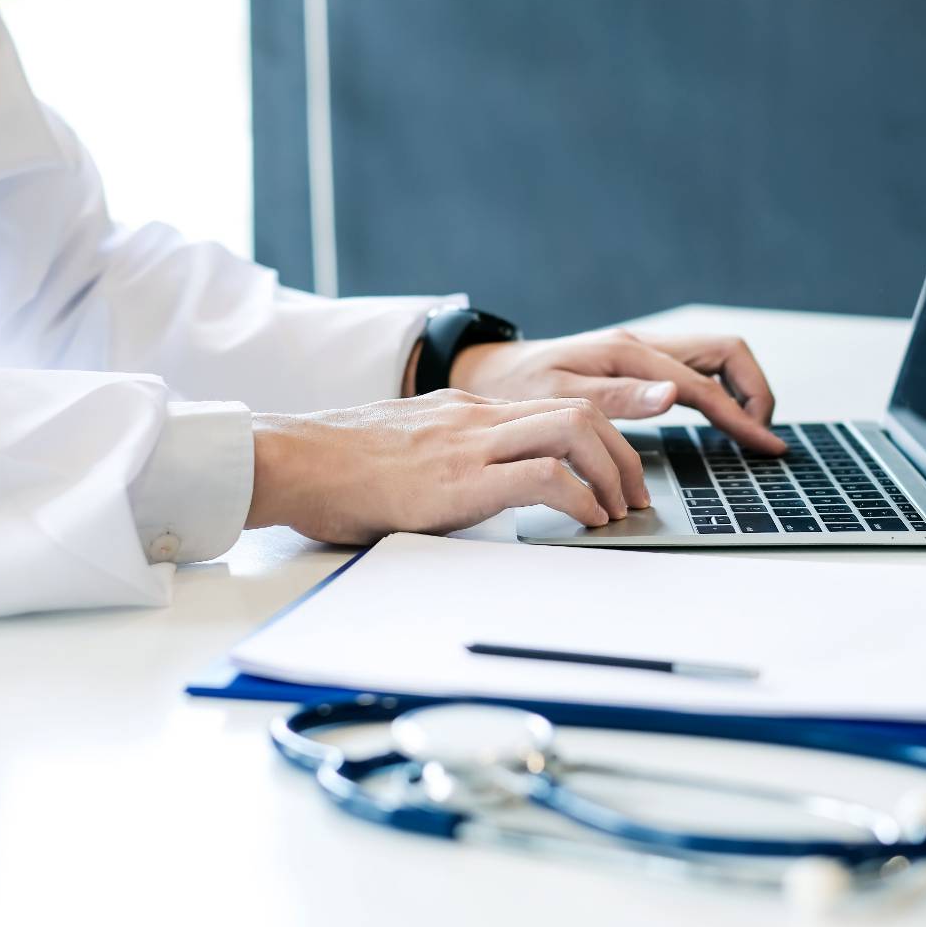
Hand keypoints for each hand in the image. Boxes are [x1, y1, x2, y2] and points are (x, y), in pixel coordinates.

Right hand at [245, 390, 649, 543]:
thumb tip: (478, 484)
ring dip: (611, 473)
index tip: (616, 472)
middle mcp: (477, 416)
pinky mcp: (460, 478)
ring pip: (573, 430)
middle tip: (633, 495)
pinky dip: (579, 498)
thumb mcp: (407, 447)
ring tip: (617, 511)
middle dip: (623, 454)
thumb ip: (448, 455)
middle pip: (580, 410)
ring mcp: (470, 442)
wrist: (291, 459)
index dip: (602, 437)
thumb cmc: (336, 465)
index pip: (555, 405)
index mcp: (467, 410)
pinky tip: (585, 520)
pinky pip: (543, 476)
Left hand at [448, 328, 784, 453]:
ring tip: (752, 431)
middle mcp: (642, 345)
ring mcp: (642, 353)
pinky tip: (722, 420)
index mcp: (628, 352)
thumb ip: (617, 398)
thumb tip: (673, 395)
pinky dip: (719, 393)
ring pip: (715, 360)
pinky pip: (695, 372)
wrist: (487, 372)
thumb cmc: (515, 386)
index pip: (705, 383)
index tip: (766, 446)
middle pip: (726, 353)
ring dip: (741, 390)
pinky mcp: (636, 365)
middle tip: (762, 437)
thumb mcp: (558, 397)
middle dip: (755, 391)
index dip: (741, 415)